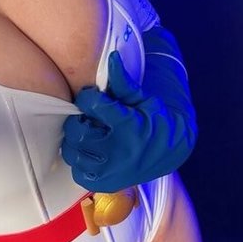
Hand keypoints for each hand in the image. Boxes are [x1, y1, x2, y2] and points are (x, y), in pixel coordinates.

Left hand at [61, 32, 196, 191]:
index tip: (93, 99)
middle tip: (90, 118)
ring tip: (91, 133)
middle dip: (79, 120)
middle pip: (77, 131)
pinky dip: (80, 159)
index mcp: (129, 127)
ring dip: (77, 139)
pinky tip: (92, 150)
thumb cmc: (154, 119)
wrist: (169, 152)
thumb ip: (124, 82)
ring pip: (72, 151)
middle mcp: (119, 152)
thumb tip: (112, 57)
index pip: (91, 105)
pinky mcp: (104, 184)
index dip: (88, 98)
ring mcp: (110, 172)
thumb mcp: (143, 98)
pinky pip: (77, 171)